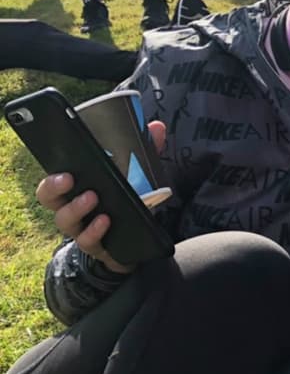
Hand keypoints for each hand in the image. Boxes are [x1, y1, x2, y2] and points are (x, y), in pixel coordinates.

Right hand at [35, 121, 166, 275]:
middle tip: (68, 178)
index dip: (50, 170)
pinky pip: (87, 241)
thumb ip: (145, 151)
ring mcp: (80, 228)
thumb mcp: (135, 175)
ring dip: (75, 208)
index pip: (52, 178)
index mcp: (76, 188)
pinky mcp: (95, 246)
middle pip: (49, 198)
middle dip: (53, 186)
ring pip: (64, 220)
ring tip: (93, 197)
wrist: (135, 240)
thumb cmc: (125, 202)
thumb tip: (156, 127)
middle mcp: (71, 208)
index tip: (59, 158)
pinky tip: (106, 221)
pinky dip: (94, 231)